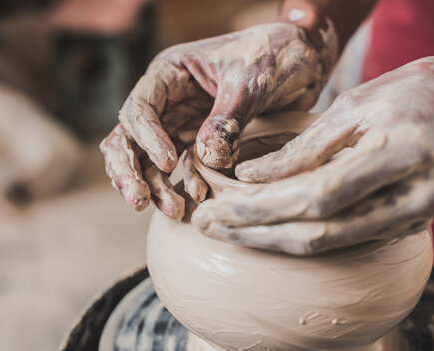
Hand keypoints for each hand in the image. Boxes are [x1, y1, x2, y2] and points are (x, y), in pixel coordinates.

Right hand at [100, 21, 337, 219]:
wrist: (303, 61)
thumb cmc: (273, 55)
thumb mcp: (250, 81)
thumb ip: (227, 119)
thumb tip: (208, 159)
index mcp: (171, 74)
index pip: (140, 108)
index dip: (147, 139)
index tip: (169, 163)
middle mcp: (170, 101)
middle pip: (131, 138)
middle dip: (130, 170)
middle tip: (139, 200)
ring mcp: (184, 124)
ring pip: (152, 160)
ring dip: (157, 187)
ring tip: (175, 211)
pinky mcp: (203, 143)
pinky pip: (185, 169)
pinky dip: (186, 186)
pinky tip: (196, 201)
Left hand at [192, 50, 433, 253]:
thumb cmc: (412, 94)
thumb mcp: (355, 104)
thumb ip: (305, 147)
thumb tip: (251, 175)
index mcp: (398, 157)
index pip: (317, 196)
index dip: (263, 206)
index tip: (218, 205)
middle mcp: (408, 200)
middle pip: (317, 233)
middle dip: (255, 233)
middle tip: (206, 226)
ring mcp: (408, 220)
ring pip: (327, 245)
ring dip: (270, 241)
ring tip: (224, 231)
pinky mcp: (401, 226)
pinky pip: (341, 240)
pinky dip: (297, 236)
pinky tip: (263, 229)